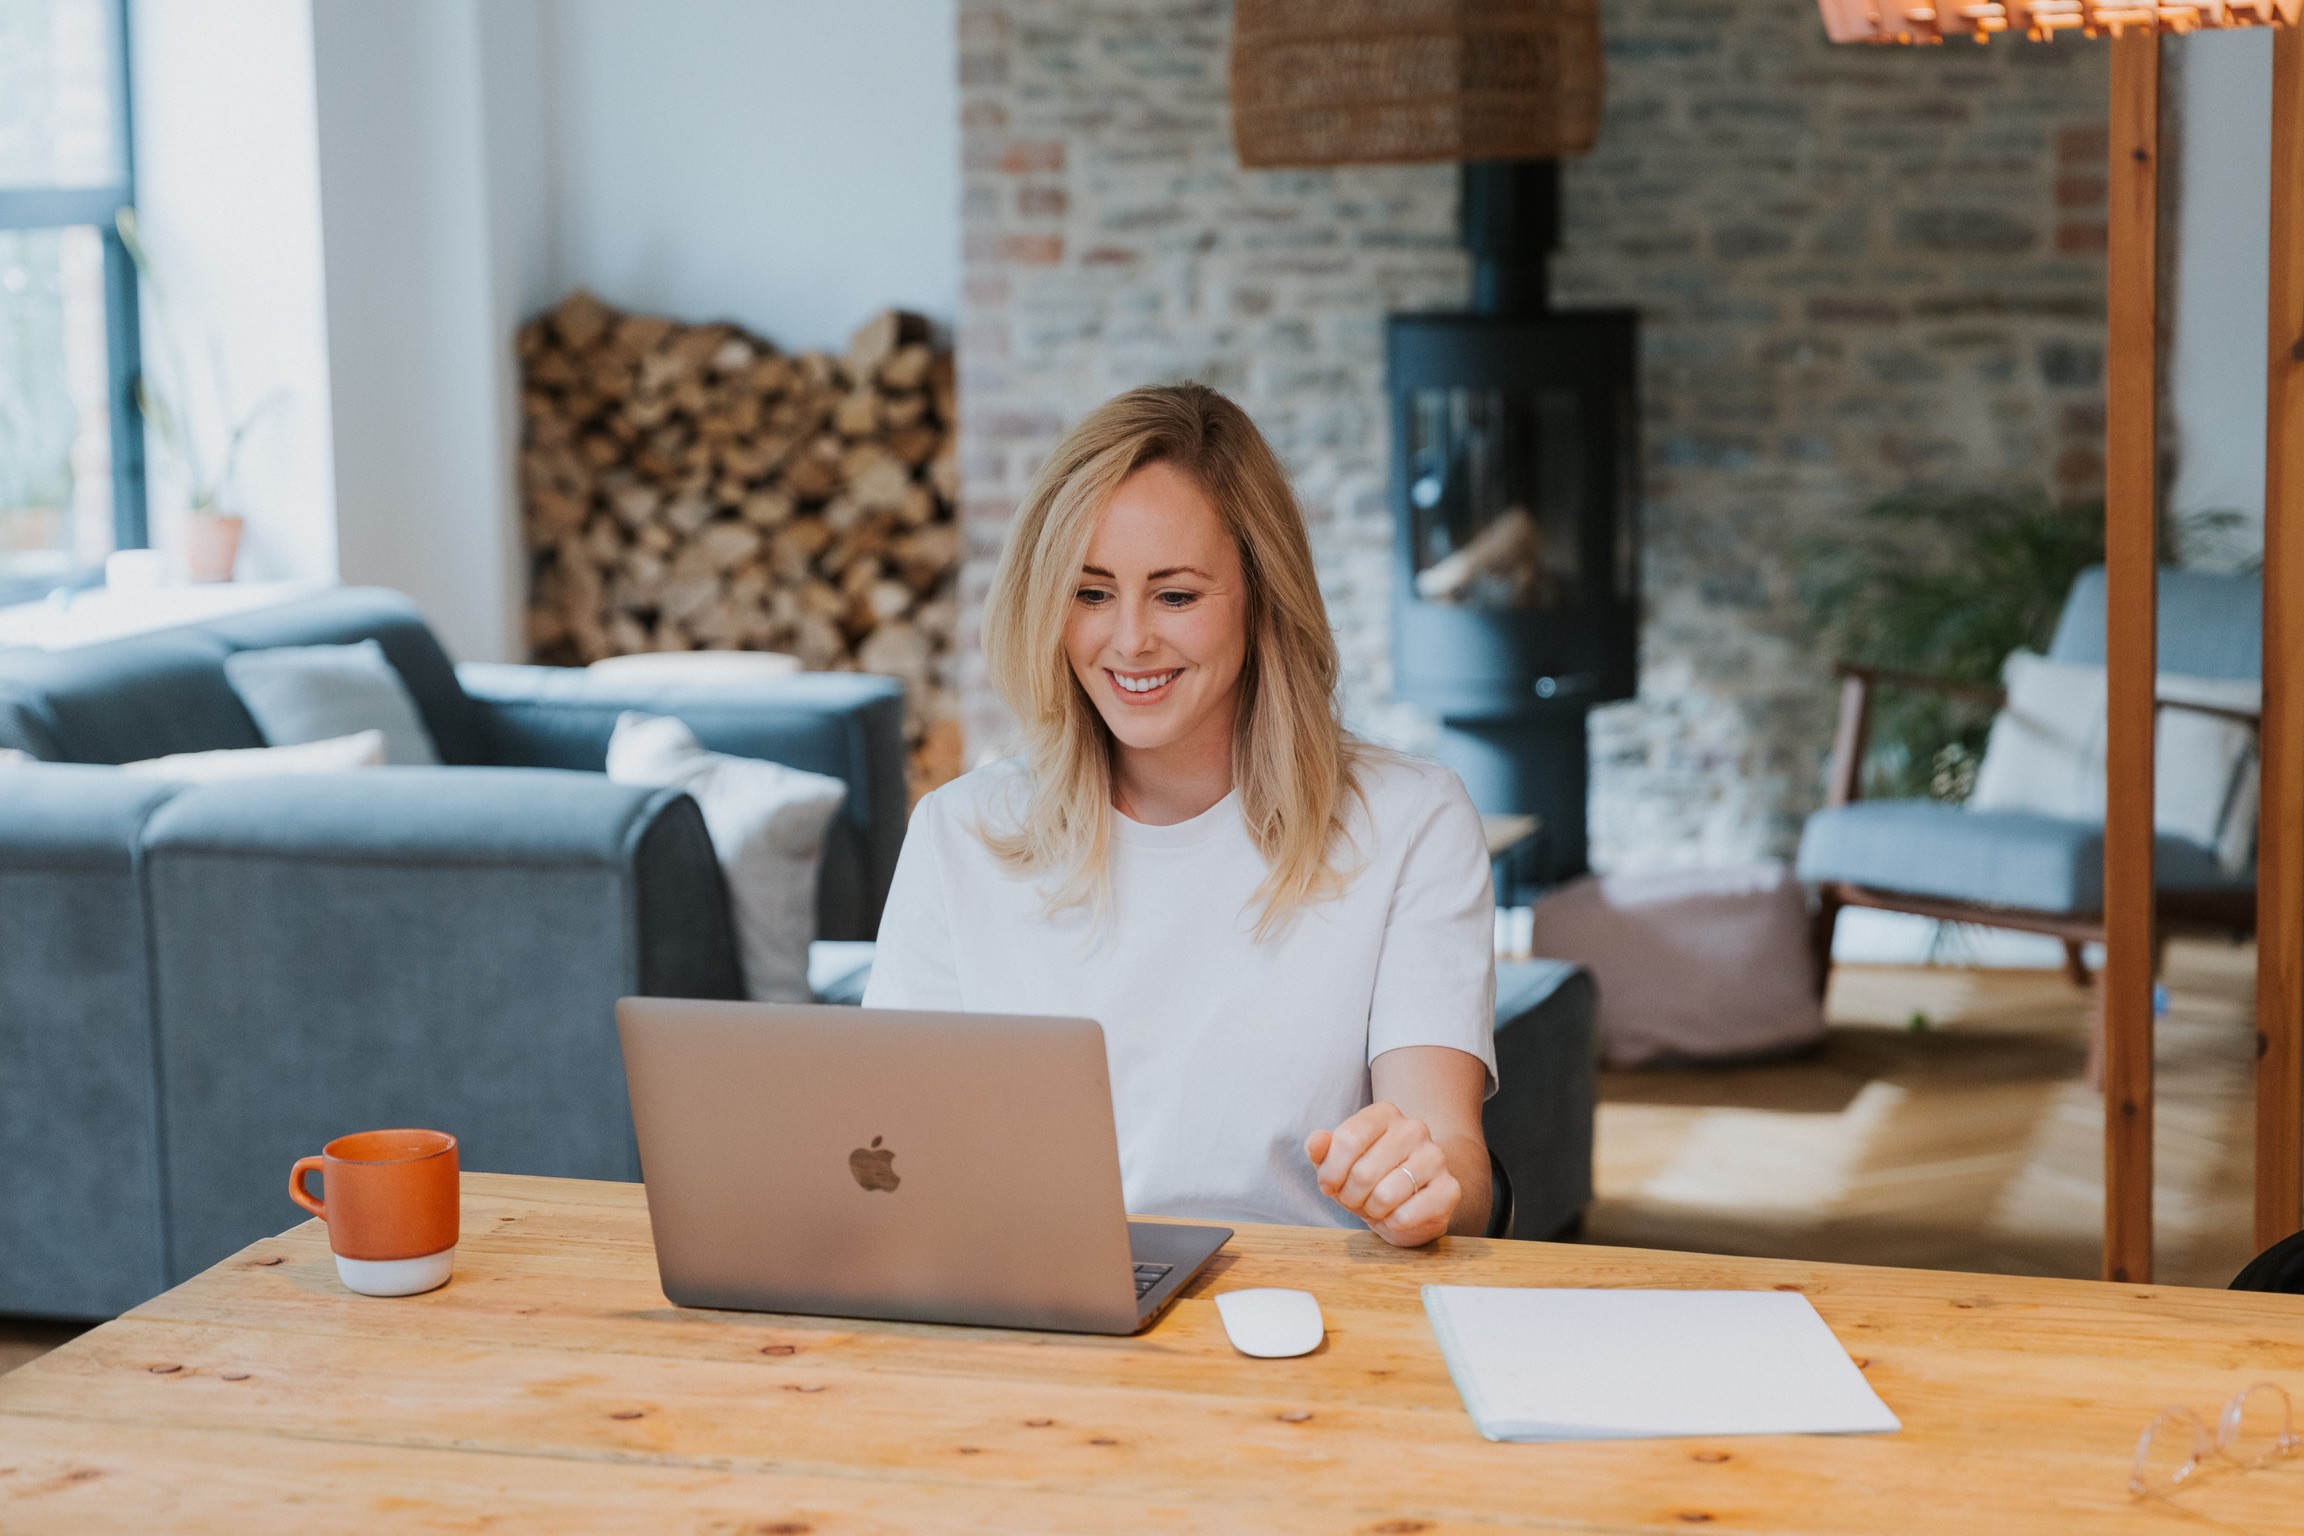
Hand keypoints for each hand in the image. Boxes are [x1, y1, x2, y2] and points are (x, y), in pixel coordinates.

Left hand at [1305, 1101, 1459, 1247]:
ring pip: (1385, 1195)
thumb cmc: (1368, 1178)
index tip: (1328, 1185)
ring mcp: (1436, 1157)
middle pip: (1363, 1171)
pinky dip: (1393, 1223)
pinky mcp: (1449, 1189)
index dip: (1330, 1172)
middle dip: (1349, 1196)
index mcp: (1385, 1113)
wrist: (1410, 1201)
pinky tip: (1397, 1215)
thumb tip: (1315, 1143)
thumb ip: (1321, 1149)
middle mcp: (1414, 1128)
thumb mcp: (1337, 1162)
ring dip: (1372, 1210)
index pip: (1347, 1139)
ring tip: (1376, 1206)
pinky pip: (1405, 1215)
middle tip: (1355, 1199)